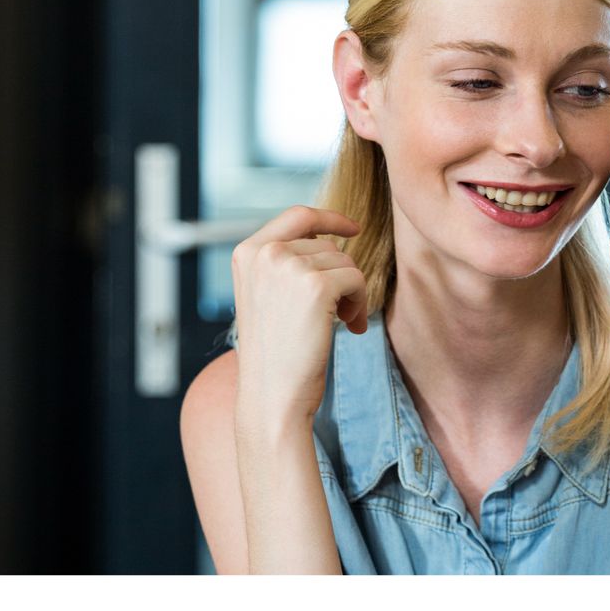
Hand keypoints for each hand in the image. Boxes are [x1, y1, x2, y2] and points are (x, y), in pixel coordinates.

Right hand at [231, 205, 367, 421]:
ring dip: (352, 292)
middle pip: (327, 244)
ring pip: (345, 262)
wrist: (272, 395)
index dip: (330, 217)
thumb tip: (331, 237)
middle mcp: (265, 253)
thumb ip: (286, 262)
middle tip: (342, 312)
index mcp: (247, 252)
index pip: (297, 215)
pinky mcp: (315, 286)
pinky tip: (351, 327)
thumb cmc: (275, 353)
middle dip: (341, 276)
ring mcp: (288, 267)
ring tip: (342, 322)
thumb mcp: (267, 295)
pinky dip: (361, 303)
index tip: (353, 228)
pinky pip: (357, 279)